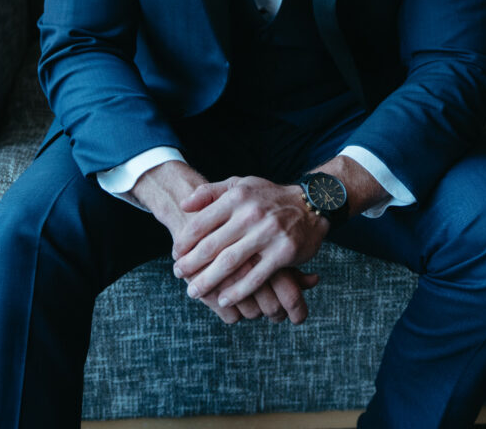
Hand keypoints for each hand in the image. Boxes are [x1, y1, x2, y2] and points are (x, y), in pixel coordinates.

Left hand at [129, 161, 317, 324]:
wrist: (310, 204)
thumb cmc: (268, 197)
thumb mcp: (240, 185)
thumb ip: (210, 192)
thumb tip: (183, 204)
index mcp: (237, 197)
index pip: (202, 222)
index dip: (185, 241)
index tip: (175, 254)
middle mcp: (251, 214)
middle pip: (212, 246)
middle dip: (191, 264)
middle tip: (178, 274)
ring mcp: (267, 233)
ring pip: (230, 263)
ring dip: (208, 281)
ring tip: (194, 291)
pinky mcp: (282, 252)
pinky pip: (255, 277)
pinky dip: (237, 291)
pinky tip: (223, 299)